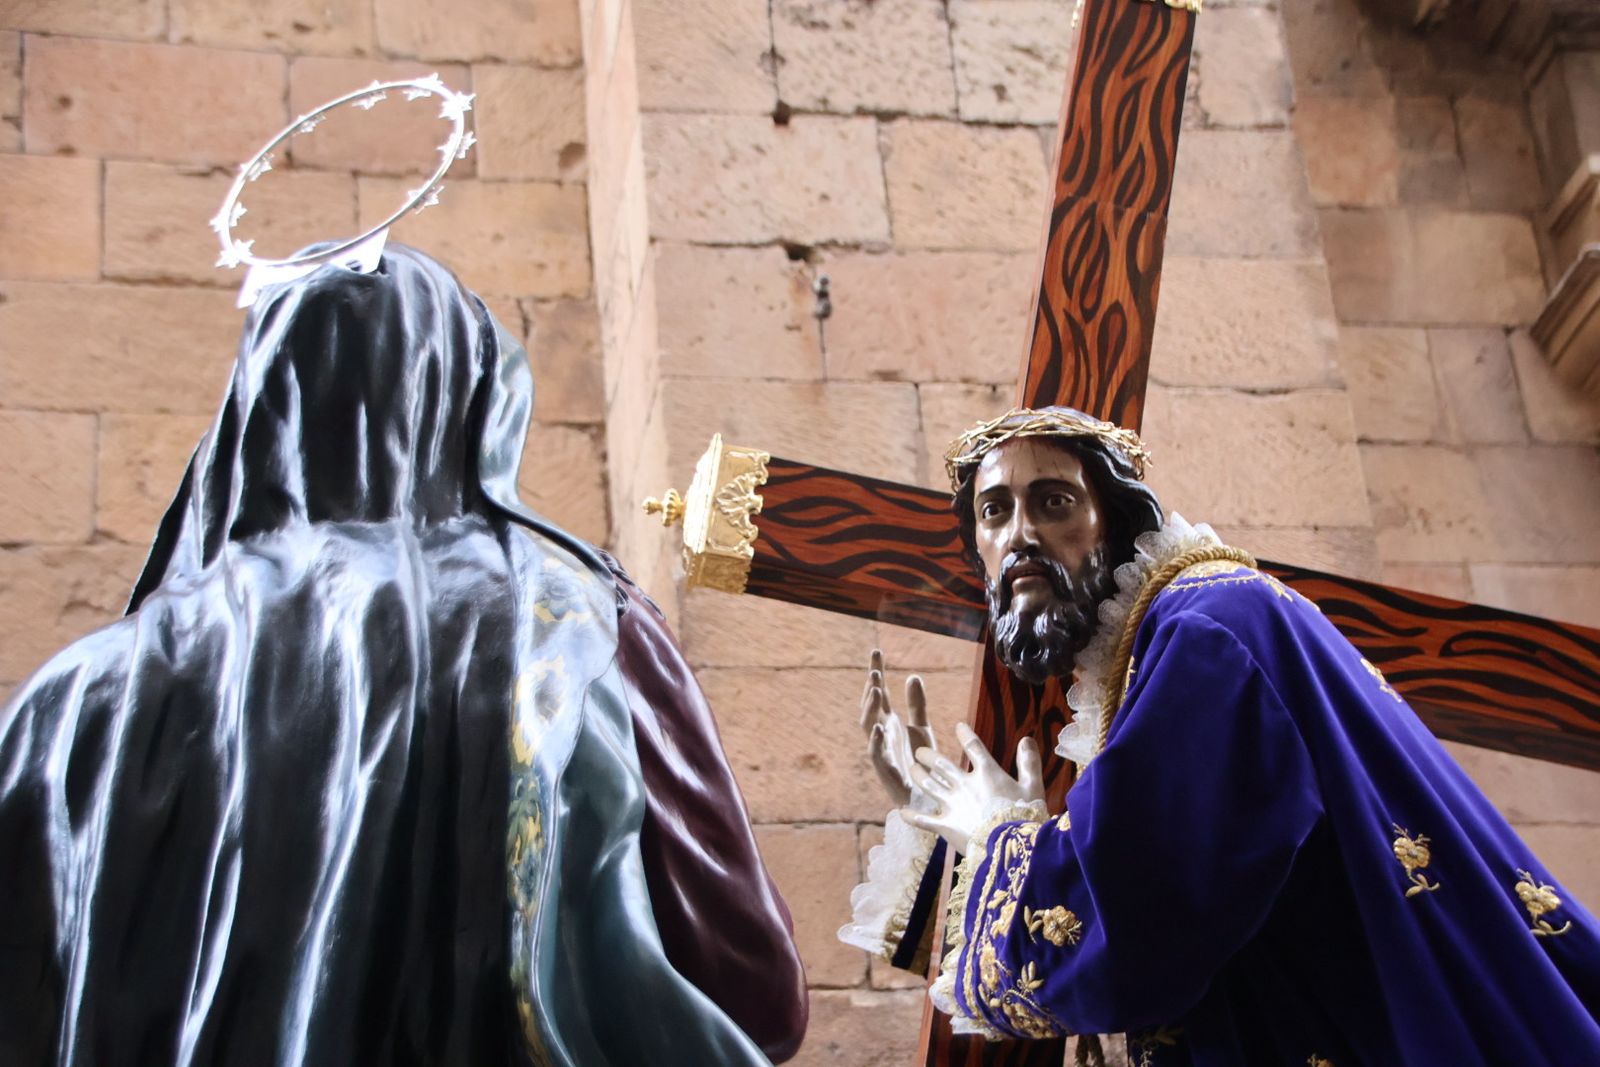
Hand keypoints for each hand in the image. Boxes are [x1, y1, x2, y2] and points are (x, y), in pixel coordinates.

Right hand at [859, 649, 935, 807]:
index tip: (876, 651)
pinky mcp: (884, 769)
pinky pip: (876, 753)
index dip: (877, 672)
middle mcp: (881, 733)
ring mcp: (880, 749)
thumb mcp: (922, 728)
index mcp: (889, 721)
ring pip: (868, 725)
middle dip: (871, 687)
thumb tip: (913, 675)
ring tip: (876, 690)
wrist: (926, 796)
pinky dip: (876, 740)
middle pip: (870, 705)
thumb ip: (917, 704)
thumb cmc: (921, 763)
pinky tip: (879, 726)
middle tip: (875, 670)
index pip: (880, 692)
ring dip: (870, 708)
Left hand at [903, 722, 1044, 852]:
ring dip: (918, 776)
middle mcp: (965, 785)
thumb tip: (1026, 739)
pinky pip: (923, 820)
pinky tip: (903, 812)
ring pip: (929, 785)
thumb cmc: (1025, 817)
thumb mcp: (1033, 787)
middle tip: (920, 752)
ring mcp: (952, 805)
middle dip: (928, 756)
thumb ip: (1029, 762)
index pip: (974, 747)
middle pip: (941, 765)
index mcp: (987, 773)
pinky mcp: (945, 825)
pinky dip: (912, 816)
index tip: (959, 727)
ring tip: (912, 769)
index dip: (966, 735)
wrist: (1010, 848)